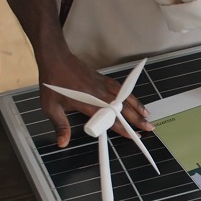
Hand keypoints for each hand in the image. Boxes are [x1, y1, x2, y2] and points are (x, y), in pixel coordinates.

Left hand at [38, 53, 152, 146]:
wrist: (55, 58)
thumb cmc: (53, 82)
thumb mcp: (51, 107)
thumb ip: (60, 126)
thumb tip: (63, 143)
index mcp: (88, 103)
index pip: (109, 119)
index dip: (122, 129)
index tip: (132, 135)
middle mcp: (99, 94)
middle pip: (122, 108)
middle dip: (137, 119)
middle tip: (149, 127)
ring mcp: (102, 85)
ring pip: (125, 97)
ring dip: (137, 106)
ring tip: (147, 115)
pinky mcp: (103, 79)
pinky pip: (121, 89)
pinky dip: (130, 95)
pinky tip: (134, 100)